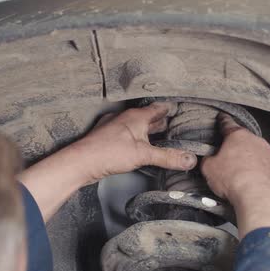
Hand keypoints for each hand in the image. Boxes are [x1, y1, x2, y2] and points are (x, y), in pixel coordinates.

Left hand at [71, 102, 196, 182]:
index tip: (180, 109)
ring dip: (148, 131)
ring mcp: (115, 128)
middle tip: (174, 123)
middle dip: (161, 121)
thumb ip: (167, 157)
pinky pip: (128, 135)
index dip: (170, 109)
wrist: (81, 162)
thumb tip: (188, 159)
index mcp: (136, 116)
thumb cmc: (108, 152)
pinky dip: (137, 138)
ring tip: (161, 136)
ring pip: (137, 126)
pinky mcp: (108, 139)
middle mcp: (125, 118)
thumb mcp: (144, 155)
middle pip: (148, 117)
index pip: (158, 108)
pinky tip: (139, 147)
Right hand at [201, 113, 269, 236]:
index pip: (228, 124)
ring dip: (251, 161)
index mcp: (238, 136)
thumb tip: (208, 160)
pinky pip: (268, 166)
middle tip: (229, 162)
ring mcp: (269, 153)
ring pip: (258, 153)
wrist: (257, 196)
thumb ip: (208, 160)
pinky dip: (262, 171)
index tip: (222, 119)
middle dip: (237, 149)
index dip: (223, 122)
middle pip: (244, 140)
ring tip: (242, 176)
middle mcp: (256, 141)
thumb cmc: (234, 180)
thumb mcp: (209, 169)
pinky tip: (255, 181)